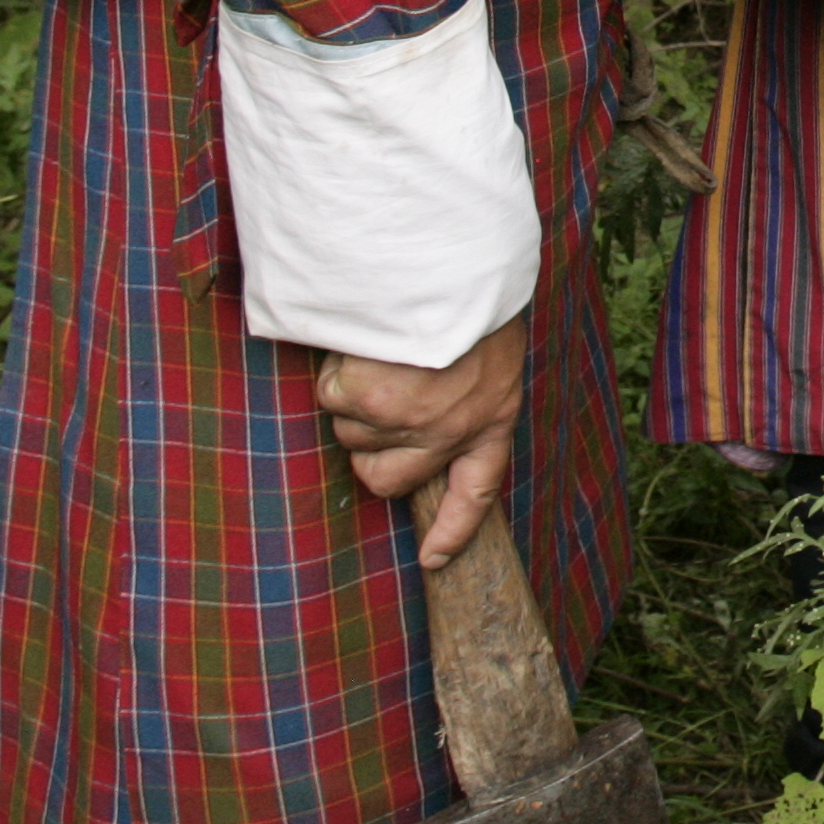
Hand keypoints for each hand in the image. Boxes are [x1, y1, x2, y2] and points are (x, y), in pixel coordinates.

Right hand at [315, 313, 529, 568]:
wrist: (456, 264)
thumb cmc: (474, 297)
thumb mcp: (492, 348)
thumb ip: (467, 391)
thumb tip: (422, 411)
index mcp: (492, 419)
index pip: (476, 492)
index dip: (453, 530)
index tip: (433, 560)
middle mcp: (447, 433)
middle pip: (383, 479)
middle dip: (368, 449)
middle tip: (376, 398)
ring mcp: (405, 422)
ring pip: (349, 431)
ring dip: (352, 394)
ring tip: (381, 347)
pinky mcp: (366, 400)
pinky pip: (331, 395)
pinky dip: (336, 367)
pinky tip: (363, 339)